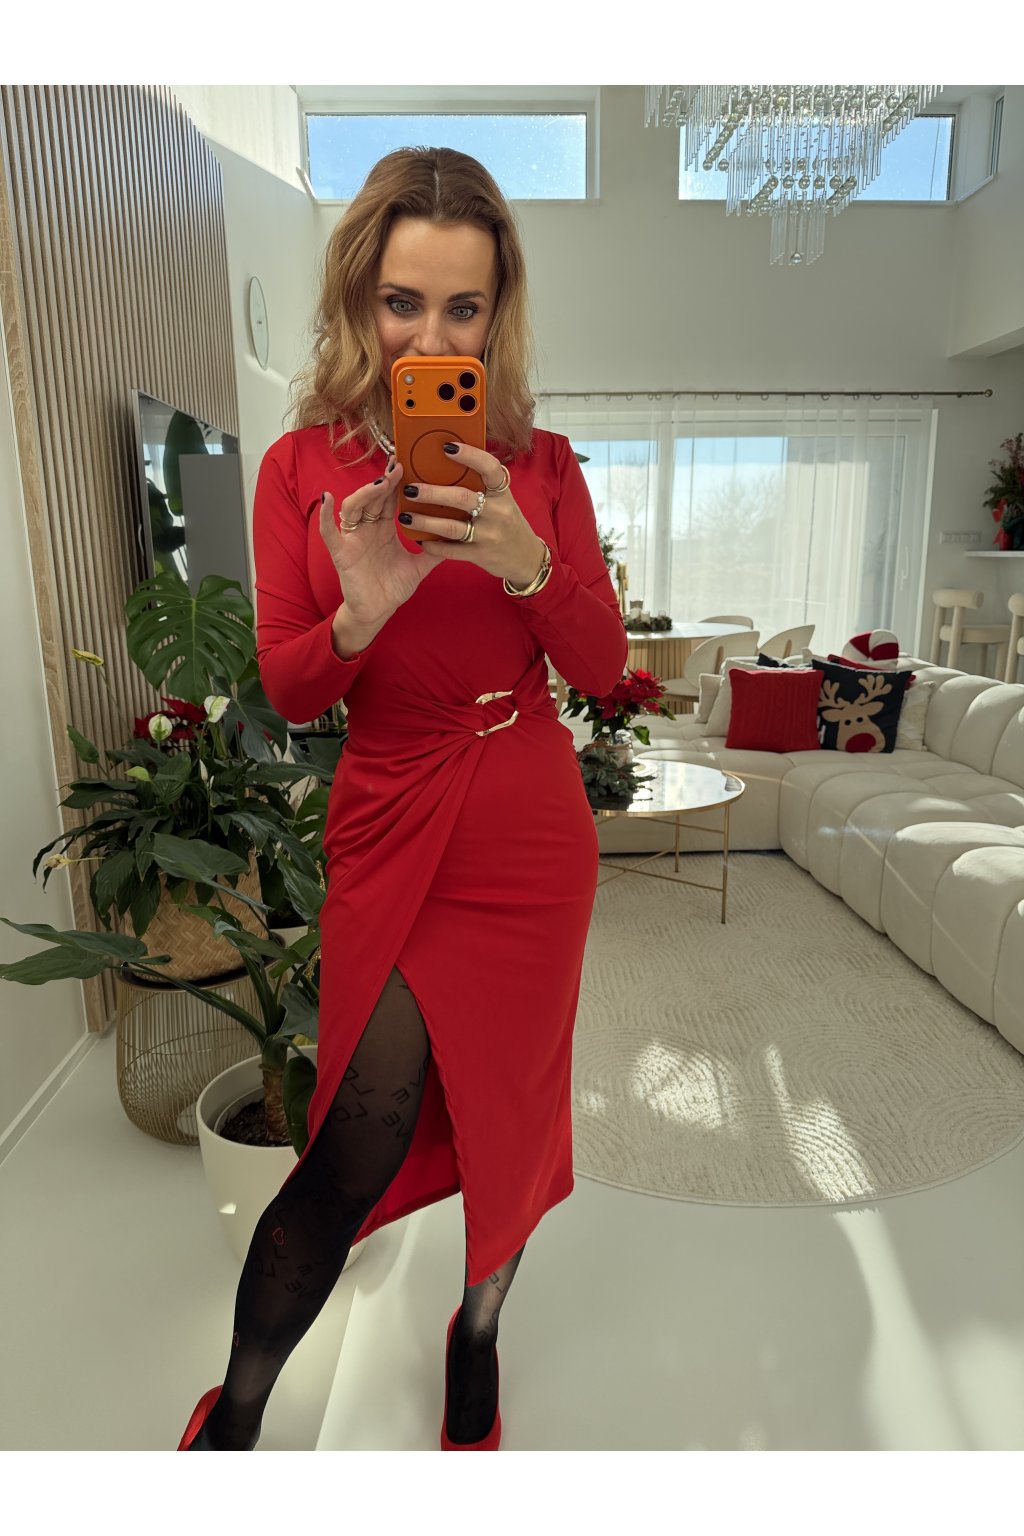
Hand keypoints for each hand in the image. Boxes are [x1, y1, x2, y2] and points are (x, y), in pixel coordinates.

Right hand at [318, 458, 438, 627]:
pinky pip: (329, 531)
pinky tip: (328, 498)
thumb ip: (435, 552)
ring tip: (380, 483)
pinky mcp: (341, 552)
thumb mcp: (419, 567)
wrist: (378, 612)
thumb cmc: (393, 587)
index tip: (407, 464)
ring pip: (353, 507)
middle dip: (384, 481)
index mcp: (384, 528)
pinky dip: (325, 515)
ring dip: (365, 493)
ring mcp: (352, 538)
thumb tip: (459, 538)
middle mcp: (367, 528)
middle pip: (373, 497)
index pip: (389, 498)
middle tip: (398, 466)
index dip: (396, 482)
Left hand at [398, 443, 545, 588]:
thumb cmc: (506, 521)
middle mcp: (498, 511)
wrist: (526, 557)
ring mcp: (490, 535)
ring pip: (452, 526)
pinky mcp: (481, 555)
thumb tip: (446, 460)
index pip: (489, 467)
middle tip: (410, 488)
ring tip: (405, 516)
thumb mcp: (501, 499)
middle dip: (432, 493)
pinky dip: (433, 545)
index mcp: (502, 492)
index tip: (446, 447)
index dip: (470, 455)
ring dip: (426, 521)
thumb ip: (481, 484)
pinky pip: (452, 550)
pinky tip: (419, 539)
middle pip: (462, 498)